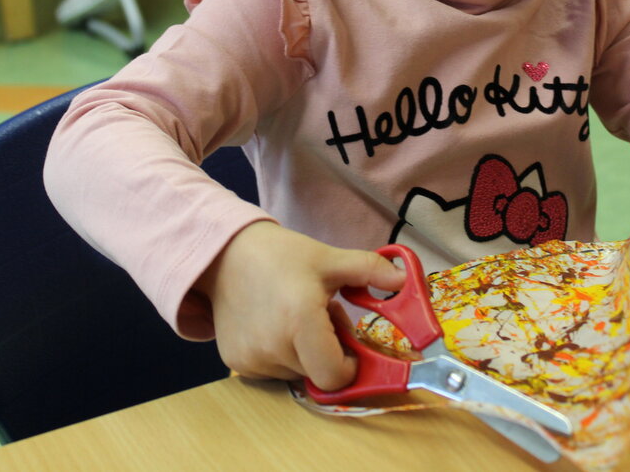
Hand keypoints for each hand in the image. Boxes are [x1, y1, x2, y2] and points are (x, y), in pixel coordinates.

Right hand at [194, 222, 405, 389]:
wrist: (224, 254)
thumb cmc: (280, 255)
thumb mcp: (329, 259)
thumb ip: (370, 269)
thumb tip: (405, 279)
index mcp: (300, 320)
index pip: (334, 376)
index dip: (349, 366)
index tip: (349, 347)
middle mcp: (273, 346)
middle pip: (317, 373)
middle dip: (328, 352)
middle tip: (321, 318)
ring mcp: (250, 359)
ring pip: (295, 373)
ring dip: (303, 354)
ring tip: (295, 318)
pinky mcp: (234, 362)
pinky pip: (271, 371)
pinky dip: (279, 355)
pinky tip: (272, 324)